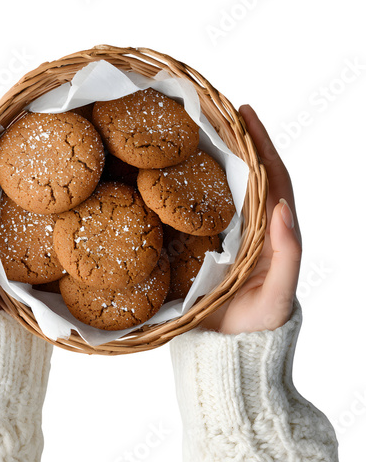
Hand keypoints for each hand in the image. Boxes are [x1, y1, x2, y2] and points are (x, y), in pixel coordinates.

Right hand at [201, 105, 301, 333]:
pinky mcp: (201, 247)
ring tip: (195, 133)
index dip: (262, 146)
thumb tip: (283, 209)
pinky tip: (173, 176)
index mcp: (272, 234)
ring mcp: (225, 236)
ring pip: (221, 190)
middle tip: (215, 112)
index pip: (272, 180)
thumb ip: (288, 255)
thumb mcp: (278, 294)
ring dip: (213, 160)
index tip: (245, 115)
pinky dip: (189, 190)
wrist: (228, 349)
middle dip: (235, 142)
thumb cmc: (257, 325)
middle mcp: (250, 229)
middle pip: (246, 176)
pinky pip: (197, 212)